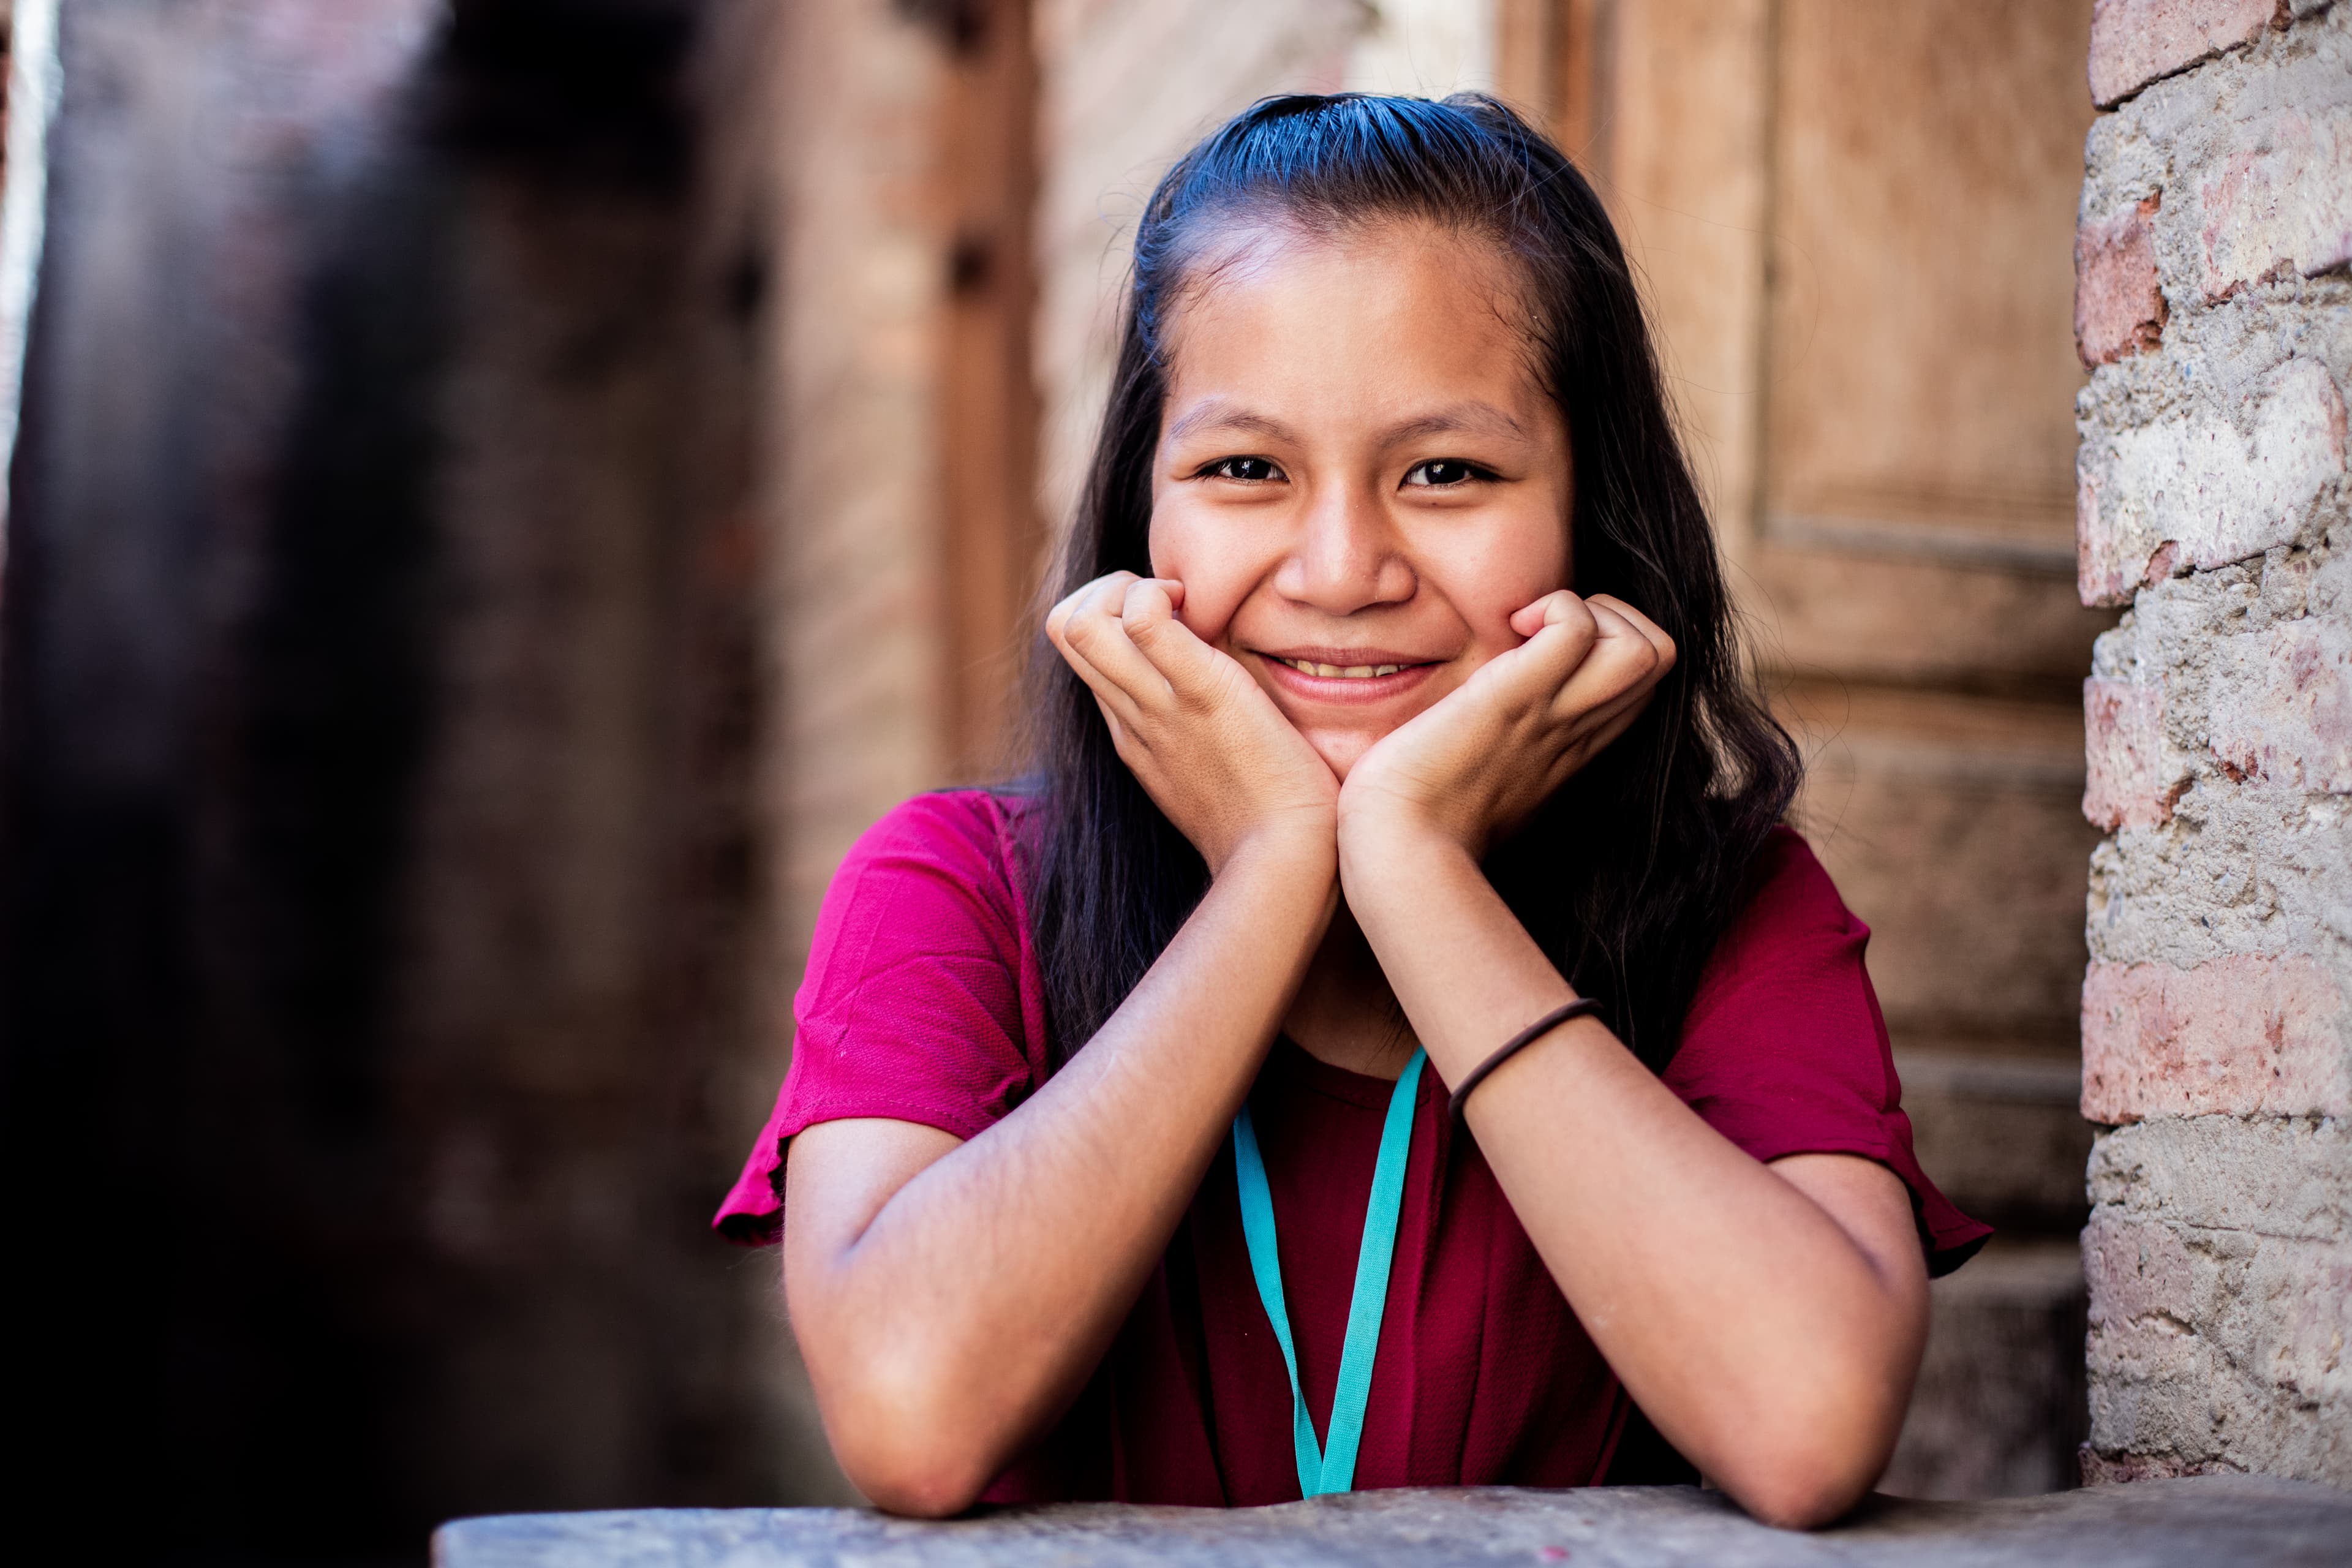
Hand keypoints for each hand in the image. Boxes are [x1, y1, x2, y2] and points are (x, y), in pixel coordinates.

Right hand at [1047, 572, 1339, 873]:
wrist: (1286, 860)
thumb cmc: (1271, 822)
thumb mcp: (1212, 777)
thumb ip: (1198, 735)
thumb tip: (1217, 701)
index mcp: (1133, 734)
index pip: (1081, 651)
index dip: (1113, 613)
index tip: (1172, 621)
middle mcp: (1131, 716)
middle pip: (1062, 628)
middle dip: (1106, 589)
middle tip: (1171, 602)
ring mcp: (1157, 706)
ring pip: (1079, 622)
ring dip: (1125, 588)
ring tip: (1181, 604)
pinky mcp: (1200, 693)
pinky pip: (1142, 622)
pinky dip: (1156, 595)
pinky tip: (1199, 609)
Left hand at [1337, 591, 1674, 859]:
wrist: (1399, 848)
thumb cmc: (1419, 820)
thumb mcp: (1480, 780)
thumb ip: (1499, 750)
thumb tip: (1471, 717)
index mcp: (1570, 751)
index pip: (1639, 684)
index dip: (1609, 643)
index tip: (1545, 649)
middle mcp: (1576, 732)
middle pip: (1660, 660)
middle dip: (1617, 618)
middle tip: (1543, 630)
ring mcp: (1554, 716)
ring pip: (1648, 649)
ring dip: (1598, 612)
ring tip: (1532, 627)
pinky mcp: (1516, 697)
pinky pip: (1578, 629)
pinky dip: (1555, 608)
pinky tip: (1509, 627)